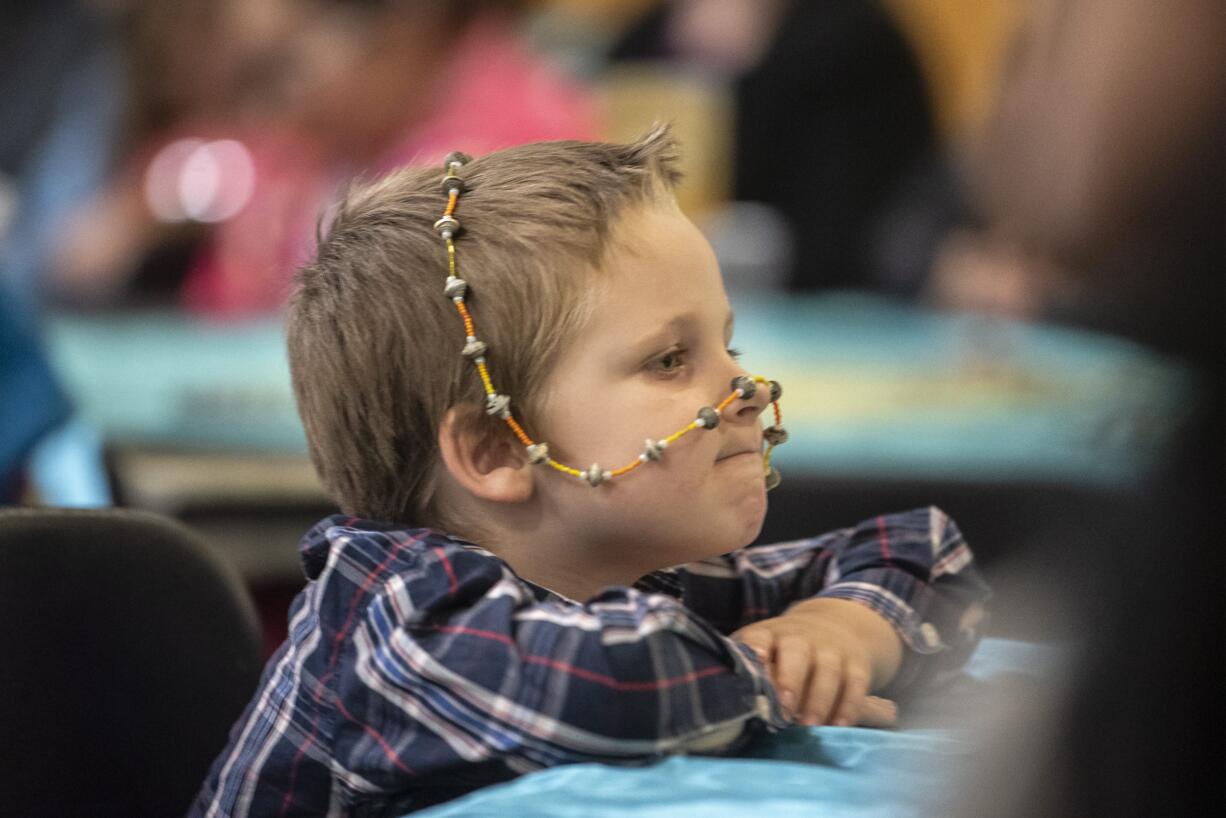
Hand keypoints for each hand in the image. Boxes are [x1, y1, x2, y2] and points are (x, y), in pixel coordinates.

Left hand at [732, 598, 900, 727]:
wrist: (832, 627)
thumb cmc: (782, 652)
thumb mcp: (762, 652)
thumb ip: (748, 673)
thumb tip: (727, 708)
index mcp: (768, 634)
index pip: (759, 637)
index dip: (756, 650)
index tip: (755, 667)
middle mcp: (800, 637)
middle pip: (796, 651)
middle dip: (790, 680)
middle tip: (784, 711)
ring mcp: (830, 649)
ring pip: (827, 669)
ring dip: (819, 698)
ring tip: (810, 725)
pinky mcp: (856, 664)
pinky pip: (855, 683)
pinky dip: (849, 705)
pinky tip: (839, 725)